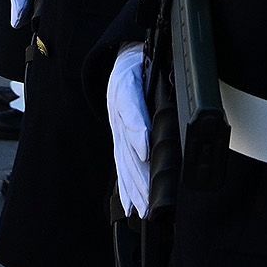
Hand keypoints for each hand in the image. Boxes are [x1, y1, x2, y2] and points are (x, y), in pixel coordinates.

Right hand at [107, 44, 151, 217]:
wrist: (122, 58)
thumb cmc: (136, 65)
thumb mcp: (140, 66)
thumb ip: (144, 88)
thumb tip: (149, 126)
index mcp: (124, 90)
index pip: (130, 110)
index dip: (137, 131)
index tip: (144, 151)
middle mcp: (118, 113)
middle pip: (126, 147)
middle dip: (137, 175)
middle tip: (147, 199)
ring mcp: (117, 128)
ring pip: (123, 160)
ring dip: (132, 186)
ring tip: (141, 208)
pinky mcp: (120, 138)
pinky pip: (120, 163)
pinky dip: (124, 186)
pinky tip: (129, 204)